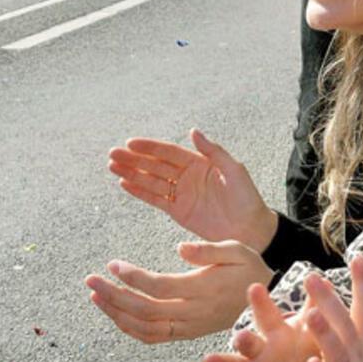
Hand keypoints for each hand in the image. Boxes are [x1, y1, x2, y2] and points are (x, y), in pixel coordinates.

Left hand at [84, 240, 273, 342]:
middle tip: (91, 279)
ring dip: (116, 314)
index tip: (113, 264)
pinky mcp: (187, 333)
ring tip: (96, 296)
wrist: (267, 301)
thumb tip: (180, 248)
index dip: (133, 277)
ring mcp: (189, 327)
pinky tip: (115, 313)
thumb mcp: (237, 250)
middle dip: (113, 296)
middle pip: (145, 310)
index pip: (159, 286)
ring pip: (145, 329)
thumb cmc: (249, 269)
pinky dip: (130, 328)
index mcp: (204, 289)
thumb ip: (209, 250)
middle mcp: (194, 312)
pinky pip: (153, 337)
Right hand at [108, 128, 277, 248]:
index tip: (130, 143)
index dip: (150, 148)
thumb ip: (214, 152)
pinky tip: (124, 184)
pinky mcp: (178, 210)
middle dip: (134, 159)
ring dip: (132, 173)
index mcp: (200, 163)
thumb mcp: (234, 171)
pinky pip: (155, 199)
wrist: (250, 229)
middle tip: (113, 154)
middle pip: (155, 165)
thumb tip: (194, 131)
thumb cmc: (247, 198)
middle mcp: (187, 176)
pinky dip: (140, 192)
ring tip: (112, 166)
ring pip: (151, 181)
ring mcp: (182, 193)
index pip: (169, 152)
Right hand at [203, 282, 317, 361]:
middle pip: (248, 341)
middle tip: (240, 335)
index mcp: (275, 332)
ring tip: (208, 360)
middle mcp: (259, 349)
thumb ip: (314, 307)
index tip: (255, 287)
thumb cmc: (299, 347)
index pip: (267, 315)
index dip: (261, 302)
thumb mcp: (307, 328)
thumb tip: (325, 280)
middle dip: (244, 338)